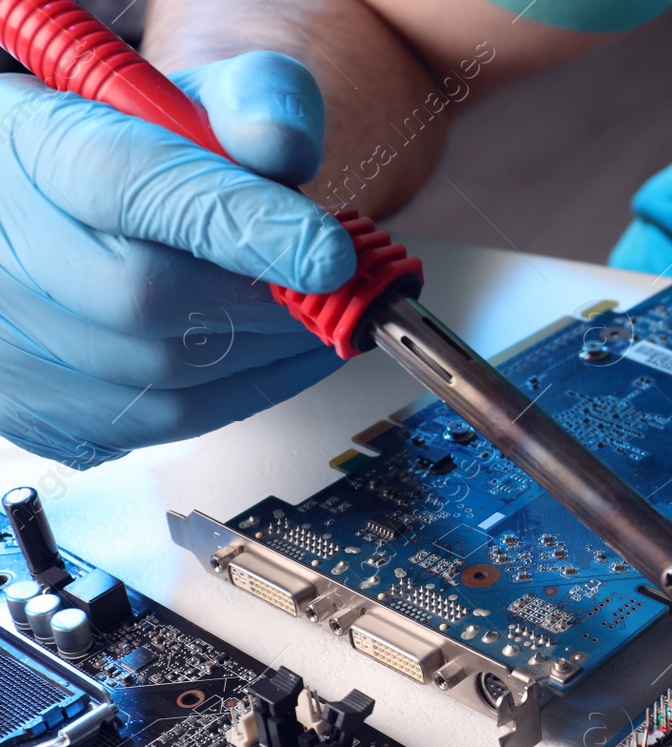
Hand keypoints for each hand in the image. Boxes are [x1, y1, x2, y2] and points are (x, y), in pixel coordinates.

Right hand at [0, 50, 354, 467]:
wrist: (41, 211)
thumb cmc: (127, 151)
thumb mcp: (187, 98)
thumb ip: (250, 100)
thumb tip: (284, 147)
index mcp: (37, 147)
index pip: (136, 186)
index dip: (244, 225)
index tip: (333, 254)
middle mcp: (4, 251)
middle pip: (151, 296)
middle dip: (270, 300)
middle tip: (336, 289)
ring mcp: (13, 343)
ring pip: (164, 373)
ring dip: (266, 351)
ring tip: (309, 315)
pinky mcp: (39, 412)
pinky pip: (164, 421)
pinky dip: (240, 389)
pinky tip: (274, 353)